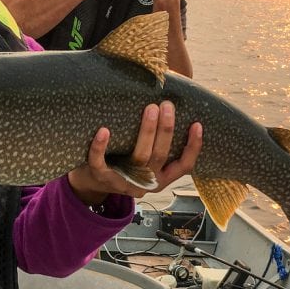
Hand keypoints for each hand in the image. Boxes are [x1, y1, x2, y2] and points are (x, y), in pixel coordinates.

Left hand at [67, 101, 202, 205]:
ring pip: (139, 157)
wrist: (93, 183)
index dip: (193, 147)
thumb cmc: (125, 162)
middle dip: (166, 130)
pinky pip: (100, 163)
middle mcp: (146, 182)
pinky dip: (100, 147)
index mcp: (161, 178)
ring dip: (146, 132)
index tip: (197, 124)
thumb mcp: (147, 158)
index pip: (184, 166)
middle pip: (160, 155)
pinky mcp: (101, 178)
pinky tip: (104, 130)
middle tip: (167, 105)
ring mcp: (124, 182)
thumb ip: (159, 142)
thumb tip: (170, 106)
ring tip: (150, 109)